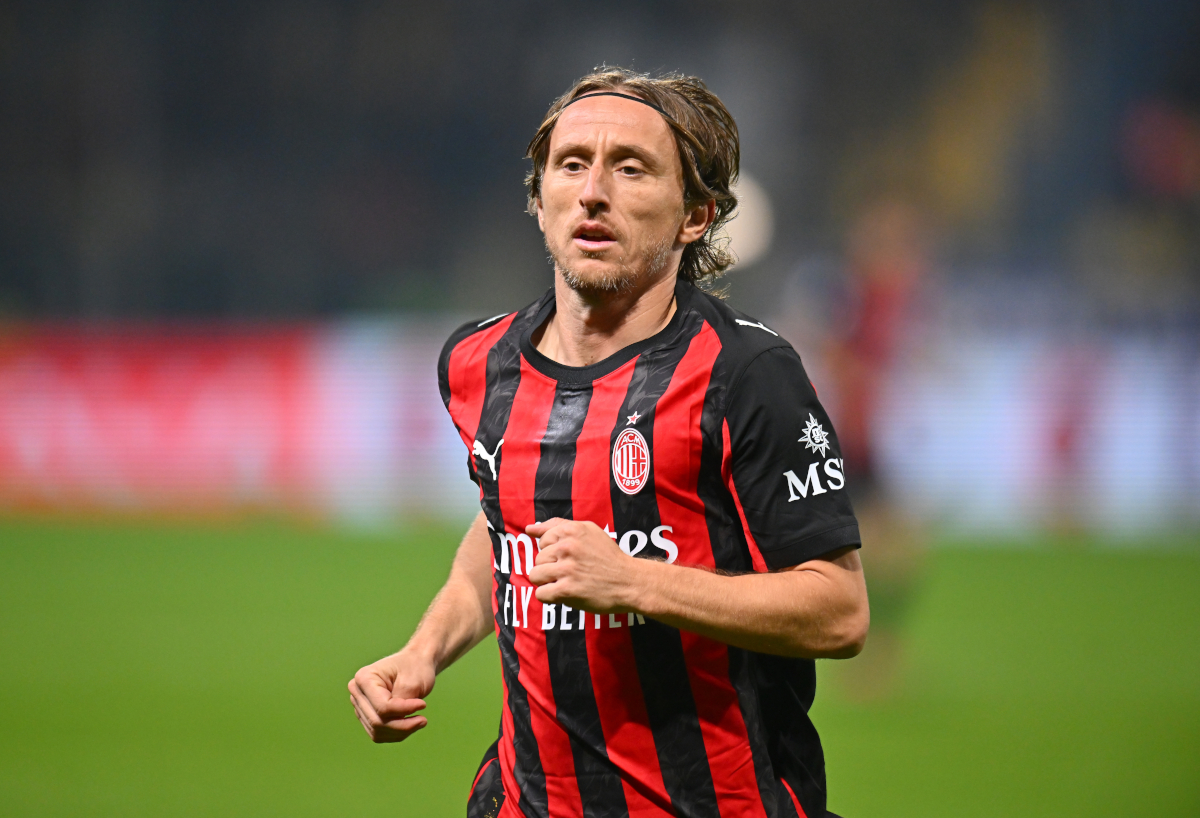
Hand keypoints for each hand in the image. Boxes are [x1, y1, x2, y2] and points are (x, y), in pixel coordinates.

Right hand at [348, 649, 435, 742]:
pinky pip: (379, 734)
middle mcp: (357, 692)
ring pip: (377, 731)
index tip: (423, 705)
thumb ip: (402, 704)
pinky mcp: (366, 716)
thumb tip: (396, 721)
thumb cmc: (415, 668)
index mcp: (364, 678)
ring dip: (400, 732)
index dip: (404, 710)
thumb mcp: (413, 682)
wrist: (415, 663)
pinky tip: (411, 725)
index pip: (382, 707)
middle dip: (403, 725)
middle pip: (377, 721)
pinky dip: (396, 733)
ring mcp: (360, 705)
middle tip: (423, 720)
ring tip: (419, 722)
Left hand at [526, 518, 641, 612]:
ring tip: (565, 582)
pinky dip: (550, 597)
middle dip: (551, 567)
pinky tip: (564, 594)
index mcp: (571, 530)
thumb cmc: (607, 557)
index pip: (543, 540)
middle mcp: (567, 547)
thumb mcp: (588, 531)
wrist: (629, 582)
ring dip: (548, 582)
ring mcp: (567, 569)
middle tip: (572, 572)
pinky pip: (541, 594)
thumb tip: (529, 529)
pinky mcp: (567, 590)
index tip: (570, 558)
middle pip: (538, 559)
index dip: (554, 551)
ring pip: (535, 575)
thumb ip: (557, 526)